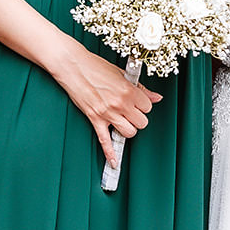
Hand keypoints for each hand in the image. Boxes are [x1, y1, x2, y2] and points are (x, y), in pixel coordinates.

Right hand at [53, 41, 162, 165]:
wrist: (73, 66)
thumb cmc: (95, 66)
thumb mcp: (122, 74)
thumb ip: (141, 88)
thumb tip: (156, 97)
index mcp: (129, 91)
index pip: (148, 108)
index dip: (143, 106)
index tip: (137, 103)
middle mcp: (120, 104)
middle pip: (141, 123)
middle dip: (137, 118)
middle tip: (131, 111)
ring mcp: (108, 114)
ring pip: (129, 133)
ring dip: (128, 129)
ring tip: (123, 122)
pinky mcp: (95, 119)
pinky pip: (105, 141)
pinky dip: (110, 153)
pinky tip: (114, 162)